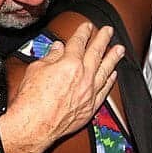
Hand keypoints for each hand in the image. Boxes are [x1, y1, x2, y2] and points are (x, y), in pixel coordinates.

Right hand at [0, 22, 123, 152]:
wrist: (34, 125)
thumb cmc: (31, 100)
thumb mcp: (36, 69)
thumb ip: (50, 57)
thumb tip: (57, 49)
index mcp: (69, 63)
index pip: (79, 42)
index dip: (83, 32)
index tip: (87, 26)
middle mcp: (83, 76)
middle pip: (96, 52)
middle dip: (103, 39)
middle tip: (109, 31)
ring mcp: (89, 92)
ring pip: (105, 70)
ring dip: (113, 58)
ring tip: (119, 49)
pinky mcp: (90, 107)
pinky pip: (104, 90)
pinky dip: (110, 81)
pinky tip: (113, 74)